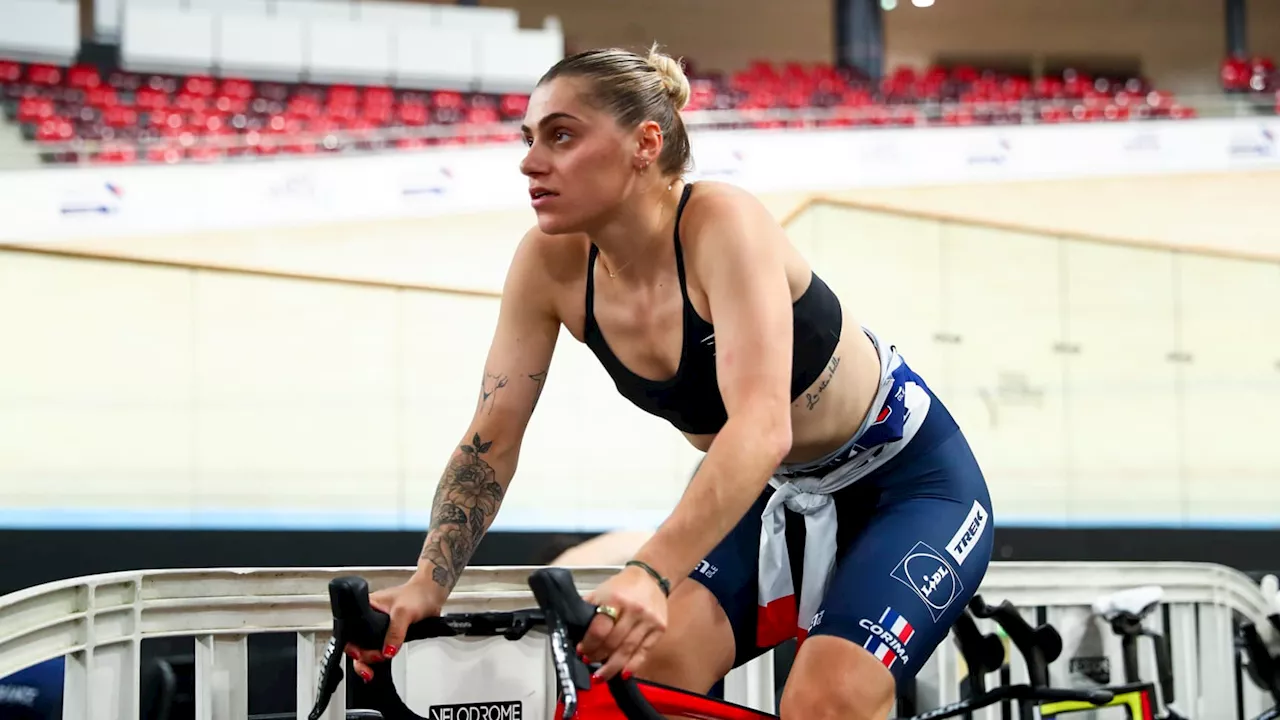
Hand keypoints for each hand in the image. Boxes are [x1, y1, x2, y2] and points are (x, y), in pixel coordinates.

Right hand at [342, 574, 442, 681]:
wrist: (433, 594)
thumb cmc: (417, 594)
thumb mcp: (403, 612)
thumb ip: (395, 632)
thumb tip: (387, 651)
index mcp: (366, 607)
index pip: (350, 630)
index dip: (353, 645)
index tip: (360, 654)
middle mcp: (369, 618)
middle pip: (357, 643)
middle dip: (363, 656)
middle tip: (376, 658)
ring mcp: (379, 627)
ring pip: (367, 648)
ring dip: (371, 659)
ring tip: (378, 662)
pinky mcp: (390, 634)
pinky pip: (381, 649)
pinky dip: (381, 658)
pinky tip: (383, 663)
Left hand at [579, 565, 668, 680]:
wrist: (650, 577)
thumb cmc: (622, 585)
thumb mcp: (601, 591)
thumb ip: (589, 609)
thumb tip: (574, 630)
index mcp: (616, 599)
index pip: (600, 629)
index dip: (588, 644)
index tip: (581, 650)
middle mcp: (634, 611)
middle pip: (613, 643)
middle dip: (597, 656)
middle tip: (588, 661)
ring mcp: (649, 621)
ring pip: (628, 651)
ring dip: (612, 667)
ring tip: (600, 676)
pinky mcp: (659, 629)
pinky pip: (644, 652)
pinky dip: (632, 665)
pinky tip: (622, 673)